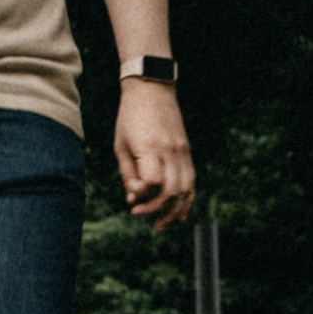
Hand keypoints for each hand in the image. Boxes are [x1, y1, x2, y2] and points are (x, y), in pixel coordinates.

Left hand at [114, 82, 195, 232]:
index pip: (154, 183)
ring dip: (176, 210)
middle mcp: (170, 151)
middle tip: (145, 220)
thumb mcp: (120, 145)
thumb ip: (128, 174)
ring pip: (187, 189)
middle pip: (173, 191)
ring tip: (163, 224)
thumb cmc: (130, 118)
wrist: (152, 89)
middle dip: (160, 211)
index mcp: (150, 148)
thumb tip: (135, 199)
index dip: (145, 199)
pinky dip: (187, 199)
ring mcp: (182, 152)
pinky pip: (192, 180)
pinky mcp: (187, 152)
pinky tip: (178, 212)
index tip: (132, 204)